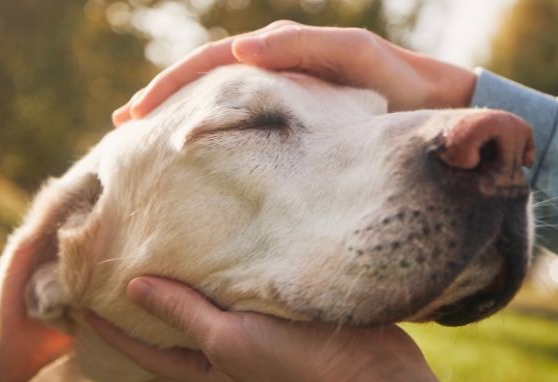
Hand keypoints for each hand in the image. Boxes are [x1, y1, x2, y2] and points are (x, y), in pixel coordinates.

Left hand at [86, 276, 440, 381]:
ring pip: (202, 322)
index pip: (142, 351)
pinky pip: (236, 307)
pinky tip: (219, 264)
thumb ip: (184, 314)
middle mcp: (222, 361)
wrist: (367, 377)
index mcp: (205, 371)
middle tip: (116, 287)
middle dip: (140, 320)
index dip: (109, 331)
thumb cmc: (294, 364)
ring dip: (179, 302)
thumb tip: (133, 287)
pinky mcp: (277, 326)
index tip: (82, 303)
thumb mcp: (230, 339)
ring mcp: (251, 346)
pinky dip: (218, 290)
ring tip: (160, 270)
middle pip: (168, 342)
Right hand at [112, 21, 477, 124]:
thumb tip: (243, 52)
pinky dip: (215, 135)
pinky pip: (245, 126)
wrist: (434, 109)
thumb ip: (305, 49)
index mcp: (281, 54)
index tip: (136, 115)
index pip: (212, 65)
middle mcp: (275, 72)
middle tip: (124, 128)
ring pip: (220, 104)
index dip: (171, 86)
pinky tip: (197, 157)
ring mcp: (283, 100)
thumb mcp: (356, 58)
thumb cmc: (399, 84)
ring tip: (145, 142)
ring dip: (181, 119)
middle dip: (163, 101)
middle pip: (205, 82)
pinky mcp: (296, 126)